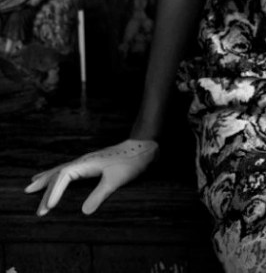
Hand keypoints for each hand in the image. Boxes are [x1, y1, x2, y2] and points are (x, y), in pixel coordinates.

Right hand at [25, 138, 157, 215]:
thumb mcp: (116, 179)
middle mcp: (84, 161)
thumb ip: (100, 194)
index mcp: (86, 163)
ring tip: (33, 184)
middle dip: (44, 186)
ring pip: (62, 170)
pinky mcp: (93, 163)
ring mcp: (88, 161)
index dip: (54, 192)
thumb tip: (84, 212)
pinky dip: (59, 175)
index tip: (47, 208)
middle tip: (28, 196)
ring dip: (48, 178)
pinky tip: (59, 178)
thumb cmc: (130, 161)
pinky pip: (70, 170)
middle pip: (58, 173)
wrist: (144, 146)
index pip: (63, 177)